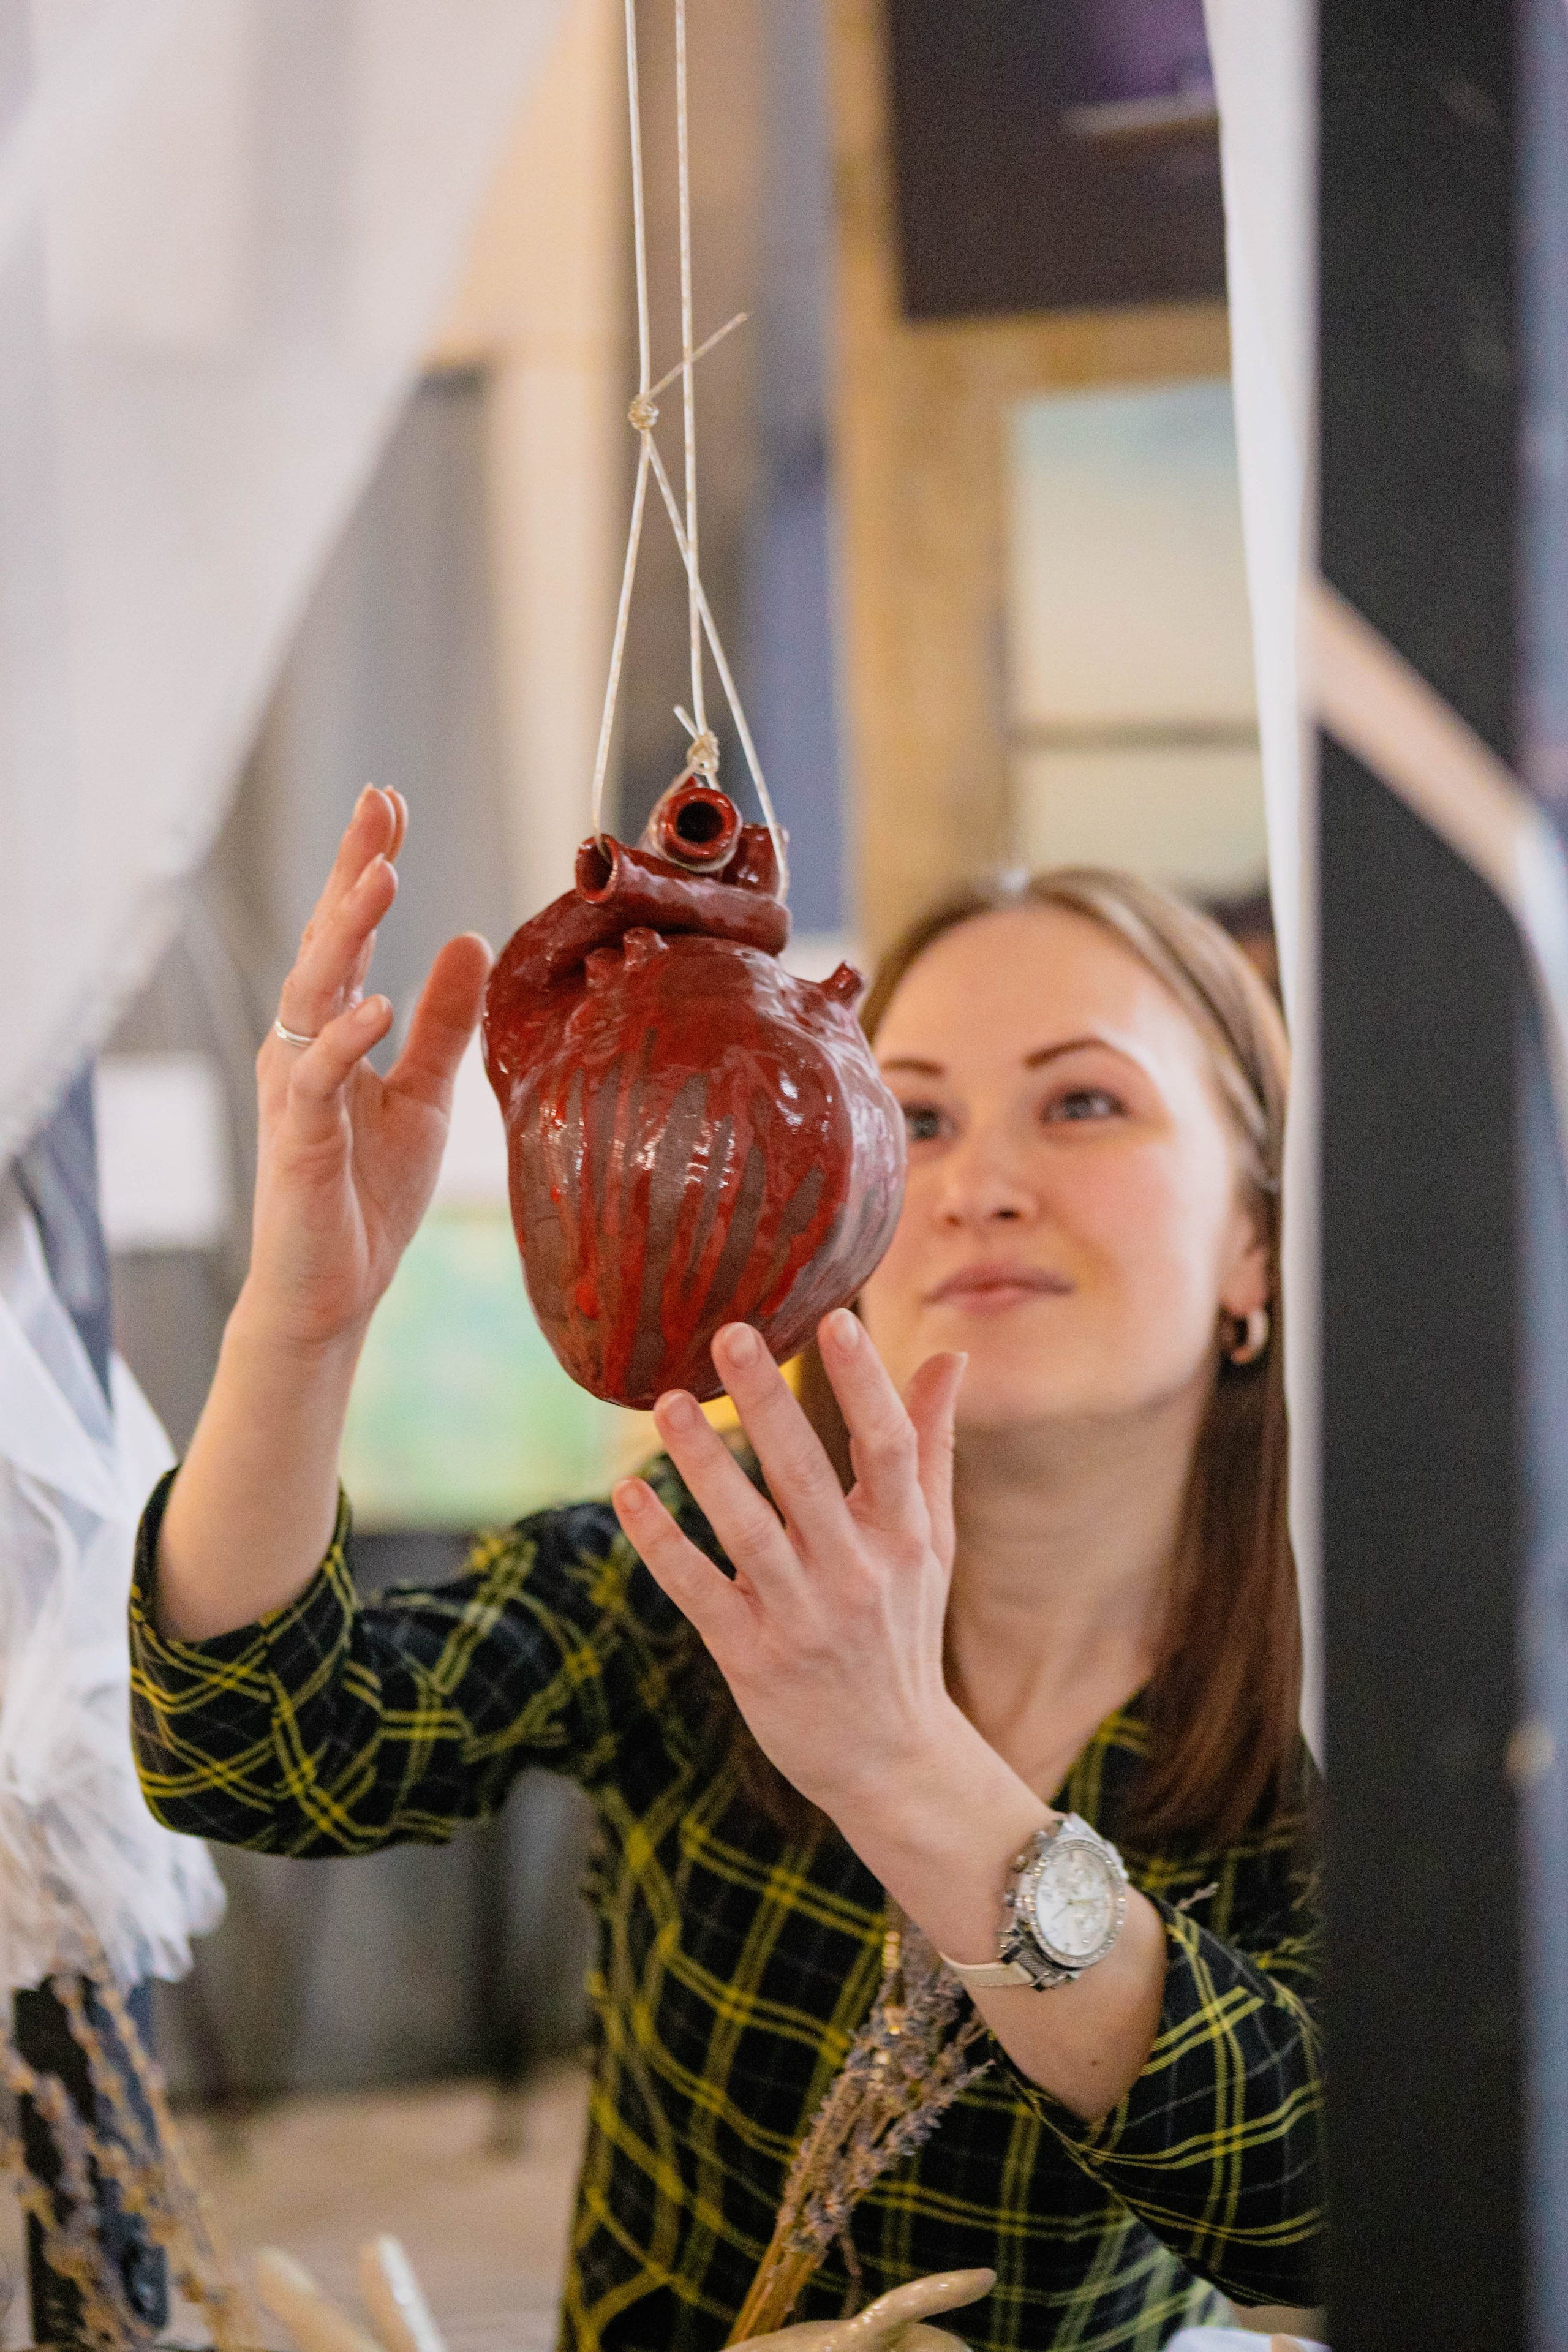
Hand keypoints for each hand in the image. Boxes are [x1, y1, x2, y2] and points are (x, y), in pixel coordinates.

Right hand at [244, 787, 492, 1350]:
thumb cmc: (368, 1196)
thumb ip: (444, 1022)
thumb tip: (468, 939)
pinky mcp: (298, 1138)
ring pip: (314, 991)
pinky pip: (318, 1076)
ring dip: (346, 932)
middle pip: (324, 941)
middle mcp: (304, 1046)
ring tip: (381, 877)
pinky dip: (346, 1038)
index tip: (387, 803)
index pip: (346, 933)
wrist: (333, 1291)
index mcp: (333, 1030)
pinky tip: (379, 1004)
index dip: (362, 866)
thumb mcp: (426, 1095)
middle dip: (348, 871)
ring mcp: (296, 1088)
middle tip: (377, 805)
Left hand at [611, 1310, 971, 1823]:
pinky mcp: (751, 1658)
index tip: (834, 1319)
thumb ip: (931, 1446)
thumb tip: (951, 1355)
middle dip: (770, 1404)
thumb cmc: (904, 1630)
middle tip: (730, 1333)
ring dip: (705, 1465)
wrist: (889, 1761)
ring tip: (666, 1403)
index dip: (864, 1383)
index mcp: (903, 1538)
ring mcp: (802, 1618)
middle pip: (808, 1478)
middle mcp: (856, 1575)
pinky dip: (662, 1544)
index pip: (889, 1448)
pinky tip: (628, 1492)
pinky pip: (699, 1591)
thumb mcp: (930, 1542)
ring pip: (748, 1531)